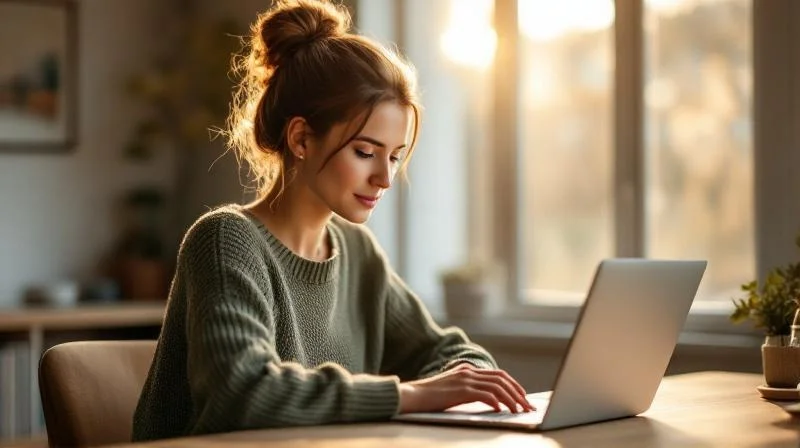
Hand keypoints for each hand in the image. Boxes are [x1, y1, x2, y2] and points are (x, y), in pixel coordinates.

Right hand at [398, 363, 533, 413]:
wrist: (412, 395)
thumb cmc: (429, 397)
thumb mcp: (452, 389)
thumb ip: (468, 389)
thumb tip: (489, 400)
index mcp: (468, 370)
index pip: (498, 374)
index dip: (513, 385)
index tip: (522, 397)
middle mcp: (469, 371)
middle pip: (502, 378)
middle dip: (518, 392)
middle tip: (527, 405)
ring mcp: (465, 379)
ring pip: (497, 387)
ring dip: (511, 399)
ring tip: (518, 411)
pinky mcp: (461, 390)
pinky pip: (486, 395)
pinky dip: (497, 402)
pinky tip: (500, 411)